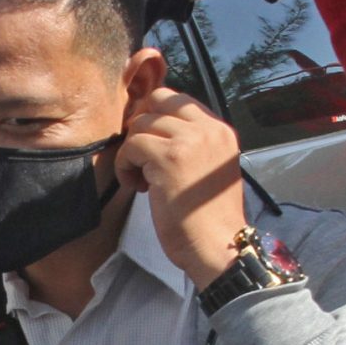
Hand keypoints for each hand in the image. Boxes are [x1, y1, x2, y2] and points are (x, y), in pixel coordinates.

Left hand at [115, 88, 247, 286]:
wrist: (215, 244)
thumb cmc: (208, 217)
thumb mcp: (210, 167)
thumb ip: (192, 143)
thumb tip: (155, 129)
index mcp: (220, 130)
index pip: (179, 100)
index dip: (156, 118)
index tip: (151, 146)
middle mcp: (207, 129)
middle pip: (158, 101)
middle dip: (142, 126)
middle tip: (141, 156)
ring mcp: (188, 140)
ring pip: (140, 124)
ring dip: (132, 151)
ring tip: (142, 180)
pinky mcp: (168, 158)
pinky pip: (131, 146)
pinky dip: (125, 166)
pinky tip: (138, 187)